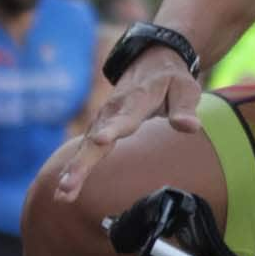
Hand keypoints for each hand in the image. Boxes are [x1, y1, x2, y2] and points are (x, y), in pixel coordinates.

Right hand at [51, 50, 199, 202]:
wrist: (151, 63)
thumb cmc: (170, 80)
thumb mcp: (185, 89)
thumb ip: (185, 109)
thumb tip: (191, 126)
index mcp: (135, 101)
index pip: (124, 118)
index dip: (112, 129)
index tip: (99, 140)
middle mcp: (112, 112)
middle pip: (95, 140)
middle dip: (82, 163)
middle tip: (68, 184)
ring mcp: (102, 121)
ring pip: (85, 148)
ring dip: (74, 170)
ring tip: (63, 192)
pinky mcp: (98, 129)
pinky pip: (85, 151)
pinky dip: (74, 169)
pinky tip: (65, 191)